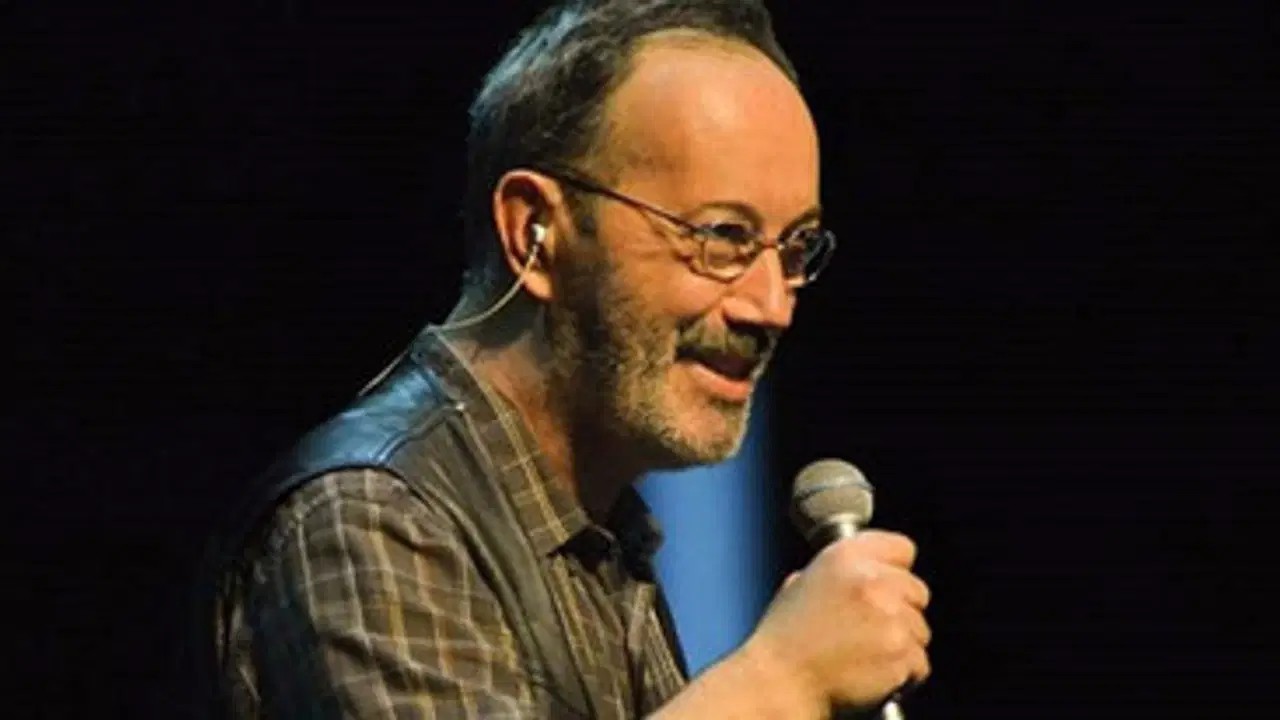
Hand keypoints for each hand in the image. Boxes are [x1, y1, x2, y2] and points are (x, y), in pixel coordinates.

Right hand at [742, 530, 931, 715]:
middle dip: (901, 611)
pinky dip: (903, 674)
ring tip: (865, 656)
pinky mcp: (901, 653)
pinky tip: (873, 674)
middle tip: (870, 631)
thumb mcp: (801, 585)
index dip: (895, 570)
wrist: (781, 683)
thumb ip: (838, 573)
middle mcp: (872, 581)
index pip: (902, 548)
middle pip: (918, 591)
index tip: (887, 587)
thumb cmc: (785, 640)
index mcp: (846, 557)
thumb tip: (862, 572)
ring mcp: (891, 617)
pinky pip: (919, 663)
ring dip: (901, 645)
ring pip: (920, 630)